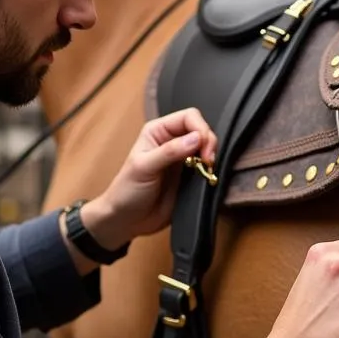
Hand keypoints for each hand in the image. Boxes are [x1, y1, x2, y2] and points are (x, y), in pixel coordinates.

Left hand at [79, 108, 217, 251]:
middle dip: (209, 143)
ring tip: (208, 170)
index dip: (201, 129)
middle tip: (208, 162)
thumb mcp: (144, 167)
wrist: (127, 220)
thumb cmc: (127, 190)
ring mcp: (183, 159)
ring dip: (212, 157)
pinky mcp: (190, 177)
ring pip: (207, 148)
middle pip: (201, 130)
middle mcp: (172, 141)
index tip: (204, 149)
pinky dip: (211, 170)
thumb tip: (197, 138)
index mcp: (158, 131)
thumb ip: (170, 152)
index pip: (189, 117)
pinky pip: (207, 167)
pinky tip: (207, 177)